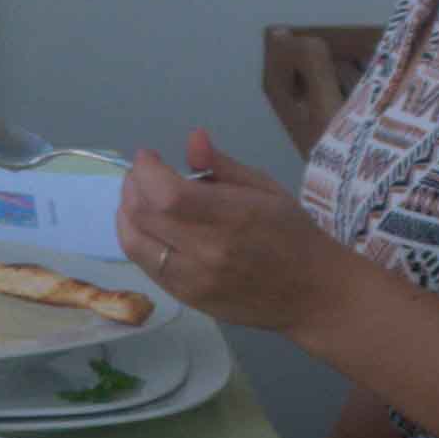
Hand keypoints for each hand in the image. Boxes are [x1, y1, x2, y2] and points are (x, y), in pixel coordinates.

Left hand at [121, 131, 359, 340]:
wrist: (312, 293)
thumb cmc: (293, 233)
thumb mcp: (265, 189)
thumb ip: (222, 166)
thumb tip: (192, 139)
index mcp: (231, 217)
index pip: (166, 193)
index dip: (145, 171)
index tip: (148, 156)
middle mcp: (207, 251)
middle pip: (143, 215)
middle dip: (132, 186)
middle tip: (141, 174)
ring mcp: (193, 280)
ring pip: (134, 243)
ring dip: (126, 214)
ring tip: (137, 198)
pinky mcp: (186, 298)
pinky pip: (145, 265)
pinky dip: (137, 239)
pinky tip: (147, 226)